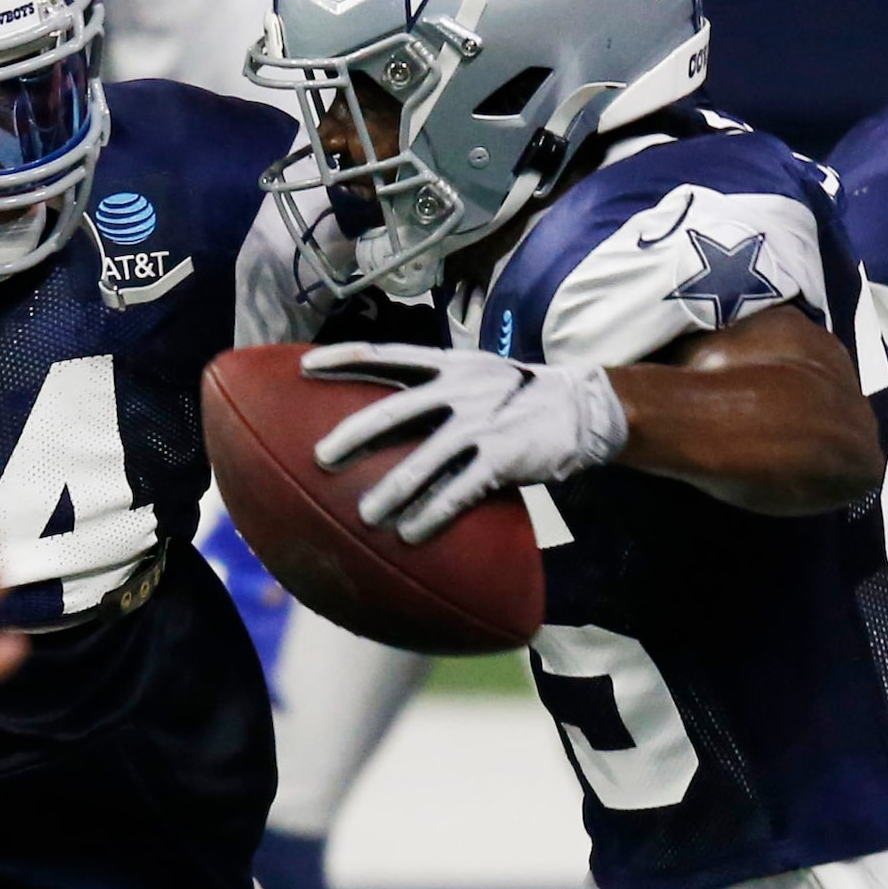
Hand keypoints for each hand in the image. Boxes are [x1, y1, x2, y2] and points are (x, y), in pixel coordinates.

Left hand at [305, 342, 627, 544]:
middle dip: (353, 434)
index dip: (343, 357)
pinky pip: (459, 491)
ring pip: (424, 460)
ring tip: (366, 516)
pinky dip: (432, 514)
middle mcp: (461, 387)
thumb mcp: (477, 376)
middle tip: (321, 458)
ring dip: (390, 491)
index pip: (386, 354)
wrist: (583, 406)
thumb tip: (384, 414)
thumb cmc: (518, 396)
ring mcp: (483, 422)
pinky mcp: (504, 456)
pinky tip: (412, 534)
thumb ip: (436, 389)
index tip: (304, 366)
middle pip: (394, 409)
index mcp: (448, 364)